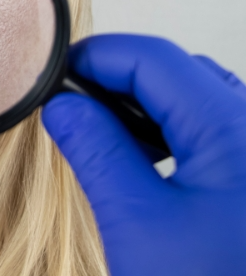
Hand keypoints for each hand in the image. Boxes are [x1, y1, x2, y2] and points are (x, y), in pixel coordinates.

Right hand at [42, 34, 245, 275]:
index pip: (153, 59)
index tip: (54, 76)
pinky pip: (211, 130)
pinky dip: (168, 130)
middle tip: (70, 106)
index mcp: (234, 130)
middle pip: (177, 71)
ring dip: (142, 104)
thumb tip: (60, 105)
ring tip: (99, 132)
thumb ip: (95, 150)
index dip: (96, 57)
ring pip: (195, 98)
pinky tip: (141, 158)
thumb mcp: (137, 223)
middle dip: (116, 79)